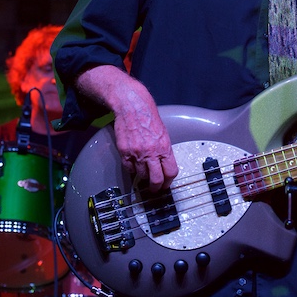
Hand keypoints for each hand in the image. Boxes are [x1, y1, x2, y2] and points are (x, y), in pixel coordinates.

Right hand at [77, 66, 178, 189]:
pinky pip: (129, 169)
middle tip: (155, 189)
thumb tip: (164, 165)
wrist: (132, 106)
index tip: (166, 185)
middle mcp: (151, 152)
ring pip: (141, 176)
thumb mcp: (163, 134)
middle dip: (156, 188)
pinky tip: (134, 166)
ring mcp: (137, 153)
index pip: (171, 172)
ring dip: (143, 177)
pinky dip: (132, 170)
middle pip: (156, 179)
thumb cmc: (148, 117)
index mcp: (164, 147)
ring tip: (144, 174)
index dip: (169, 182)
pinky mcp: (125, 152)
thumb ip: (164, 150)